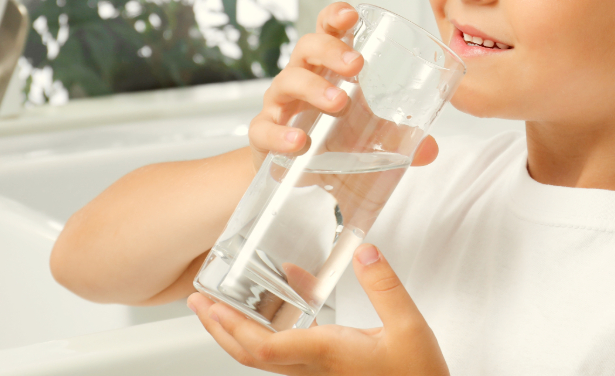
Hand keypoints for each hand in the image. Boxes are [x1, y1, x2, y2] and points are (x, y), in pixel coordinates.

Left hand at [188, 244, 448, 375]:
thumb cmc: (418, 375)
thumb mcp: (409, 326)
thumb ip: (385, 287)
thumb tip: (365, 250)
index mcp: (326, 353)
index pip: (263, 347)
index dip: (230, 327)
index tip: (209, 304)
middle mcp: (314, 367)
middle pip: (249, 355)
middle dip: (218, 329)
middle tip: (197, 301)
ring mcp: (317, 373)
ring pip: (261, 357)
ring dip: (235, 333)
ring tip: (220, 304)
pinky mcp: (325, 372)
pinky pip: (282, 354)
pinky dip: (263, 333)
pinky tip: (272, 309)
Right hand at [248, 1, 438, 171]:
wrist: (292, 172)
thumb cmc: (332, 137)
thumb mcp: (369, 135)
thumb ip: (399, 139)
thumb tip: (430, 149)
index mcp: (326, 67)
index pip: (327, 30)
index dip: (336, 16)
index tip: (352, 16)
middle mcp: (300, 77)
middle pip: (307, 48)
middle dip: (330, 50)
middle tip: (356, 65)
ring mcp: (279, 104)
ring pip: (288, 82)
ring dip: (313, 88)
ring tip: (339, 103)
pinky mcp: (263, 135)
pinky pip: (264, 129)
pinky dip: (280, 134)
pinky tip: (299, 142)